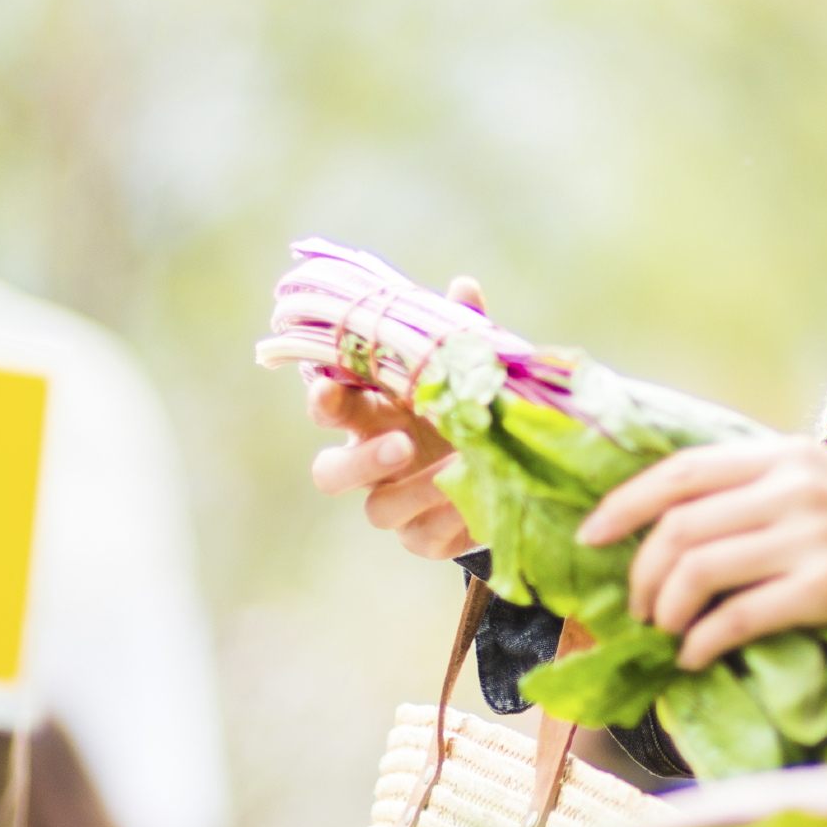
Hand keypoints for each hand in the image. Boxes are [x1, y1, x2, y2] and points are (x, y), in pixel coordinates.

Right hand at [306, 275, 483, 559]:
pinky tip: (472, 506)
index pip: (331, 406)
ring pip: (376, 512)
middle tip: (402, 443)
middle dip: (362, 460)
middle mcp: (371, 459)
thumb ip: (462, 334)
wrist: (504, 465)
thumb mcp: (468, 369)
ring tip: (454, 473)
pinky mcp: (422, 536)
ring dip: (414, 492)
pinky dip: (448, 523)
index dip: (323, 399)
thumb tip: (463, 287)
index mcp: (373, 412)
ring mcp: (393, 502)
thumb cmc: (466, 405)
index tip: (327, 388)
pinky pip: (422, 539)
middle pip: (331, 473)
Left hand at [578, 439, 826, 670]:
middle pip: (680, 526)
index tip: (591, 536)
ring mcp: (810, 534)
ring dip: (666, 610)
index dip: (625, 504)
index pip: (682, 471)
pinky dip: (702, 642)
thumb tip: (679, 521)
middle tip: (640, 609)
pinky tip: (696, 657)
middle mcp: (793, 486)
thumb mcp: (826, 483)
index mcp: (787, 453)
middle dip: (643, 574)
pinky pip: (738, 617)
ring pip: (698, 570)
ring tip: (668, 632)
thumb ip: (762, 488)